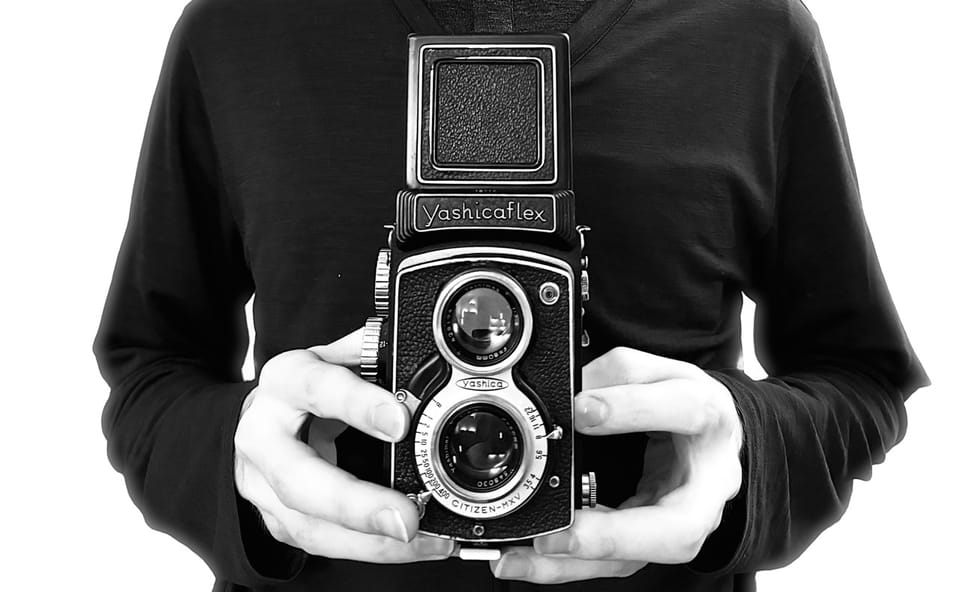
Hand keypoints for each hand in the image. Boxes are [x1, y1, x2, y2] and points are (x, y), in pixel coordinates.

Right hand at [234, 329, 453, 561]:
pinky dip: (370, 550)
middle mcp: (263, 435)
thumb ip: (372, 352)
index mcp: (284, 381)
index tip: (400, 421)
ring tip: (422, 540)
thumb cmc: (309, 386)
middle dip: (355, 503)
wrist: (261, 419)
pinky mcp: (275, 520)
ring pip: (308, 525)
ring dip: (369, 542)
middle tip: (407, 516)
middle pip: (298, 479)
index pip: (316, 387)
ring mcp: (262, 485)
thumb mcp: (335, 356)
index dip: (357, 404)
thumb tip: (424, 358)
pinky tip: (411, 548)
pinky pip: (322, 544)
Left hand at [491, 347, 742, 582]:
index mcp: (711, 422)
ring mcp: (683, 523)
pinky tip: (529, 561)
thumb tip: (574, 390)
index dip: (633, 409)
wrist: (711, 440)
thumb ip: (619, 373)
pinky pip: (614, 562)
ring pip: (637, 559)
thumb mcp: (660, 371)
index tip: (581, 409)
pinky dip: (568, 566)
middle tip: (561, 535)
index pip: (686, 411)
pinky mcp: (652, 543)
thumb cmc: (687, 405)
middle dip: (613, 536)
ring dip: (579, 561)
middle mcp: (707, 485)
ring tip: (530, 553)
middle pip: (676, 528)